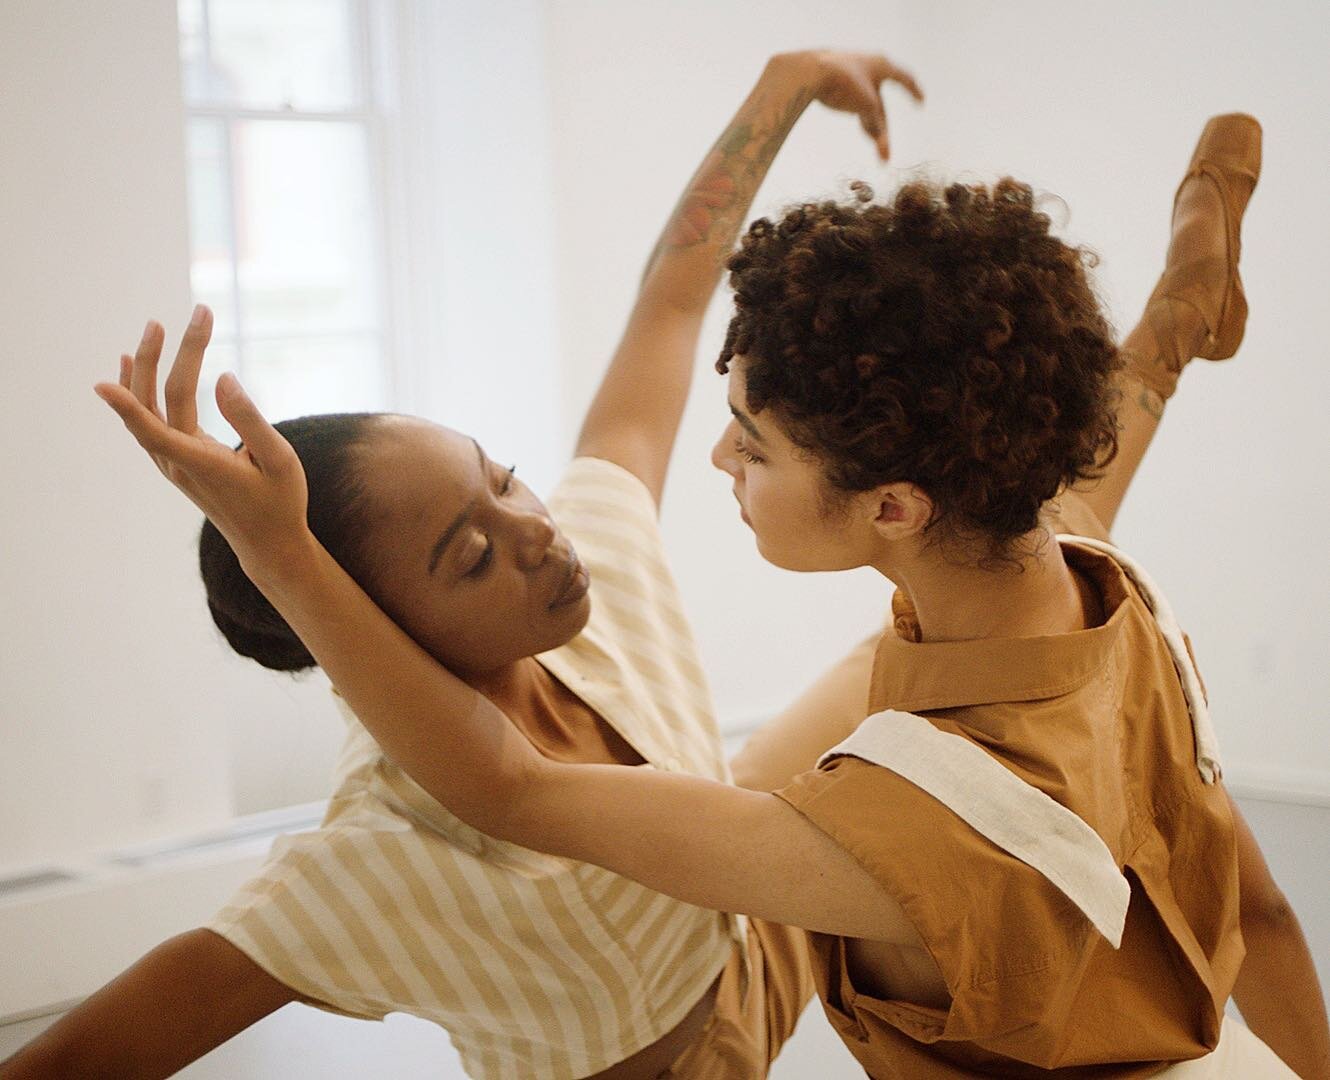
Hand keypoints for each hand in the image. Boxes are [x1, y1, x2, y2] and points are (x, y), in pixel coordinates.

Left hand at [94, 305, 310, 577]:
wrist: (268, 542)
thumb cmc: (280, 500)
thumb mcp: (279, 460)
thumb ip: (250, 419)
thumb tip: (223, 377)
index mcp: (201, 463)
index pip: (155, 429)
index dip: (125, 407)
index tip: (99, 383)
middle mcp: (177, 463)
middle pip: (154, 402)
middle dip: (160, 357)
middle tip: (173, 318)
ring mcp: (171, 463)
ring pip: (144, 409)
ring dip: (146, 368)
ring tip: (154, 329)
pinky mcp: (175, 460)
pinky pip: (146, 419)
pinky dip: (137, 390)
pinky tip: (132, 363)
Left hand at [780, 49, 923, 160]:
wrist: (807, 71)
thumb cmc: (844, 84)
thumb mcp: (867, 107)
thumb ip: (878, 130)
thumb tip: (885, 155)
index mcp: (881, 65)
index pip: (903, 78)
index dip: (913, 91)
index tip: (920, 101)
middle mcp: (868, 65)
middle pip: (879, 104)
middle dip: (881, 128)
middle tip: (884, 153)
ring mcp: (849, 73)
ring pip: (864, 105)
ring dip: (868, 126)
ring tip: (870, 146)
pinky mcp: (833, 81)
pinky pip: (849, 102)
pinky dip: (853, 116)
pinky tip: (852, 121)